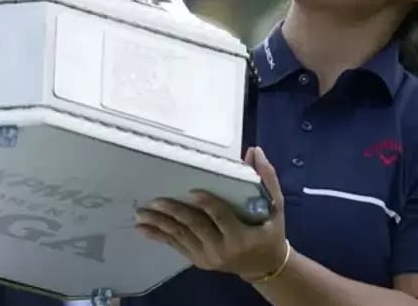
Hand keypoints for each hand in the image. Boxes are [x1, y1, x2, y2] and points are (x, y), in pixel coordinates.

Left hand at [135, 147, 288, 281]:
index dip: (207, 204)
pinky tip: (145, 230)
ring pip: (181, 236)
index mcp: (241, 236)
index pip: (220, 216)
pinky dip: (160, 237)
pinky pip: (177, 246)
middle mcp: (222, 249)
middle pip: (195, 226)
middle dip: (173, 212)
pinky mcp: (199, 261)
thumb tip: (254, 151)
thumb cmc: (270, 232)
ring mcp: (208, 257)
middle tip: (154, 200)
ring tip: (141, 214)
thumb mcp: (276, 207)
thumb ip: (267, 179)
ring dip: (159, 224)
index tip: (191, 191)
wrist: (265, 266)